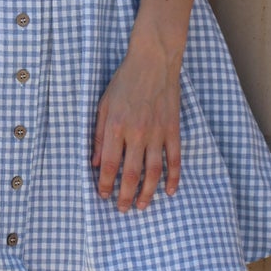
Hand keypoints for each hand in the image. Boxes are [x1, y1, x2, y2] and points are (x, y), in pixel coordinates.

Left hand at [91, 36, 182, 211]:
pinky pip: (175, 158)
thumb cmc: (125, 81)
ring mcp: (157, 132)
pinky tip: (170, 191)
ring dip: (148, 192)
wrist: (153, 61)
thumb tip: (96, 163)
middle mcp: (137, 133)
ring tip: (142, 206)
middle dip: (125, 195)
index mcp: (116, 127)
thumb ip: (99, 135)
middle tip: (123, 209)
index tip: (103, 195)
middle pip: (131, 173)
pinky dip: (174, 177)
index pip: (110, 164)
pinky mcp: (173, 129)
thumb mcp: (103, 105)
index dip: (106, 184)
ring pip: (154, 171)